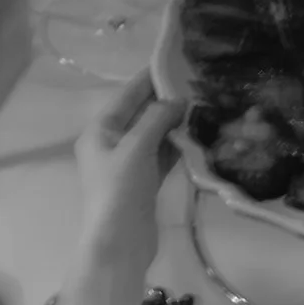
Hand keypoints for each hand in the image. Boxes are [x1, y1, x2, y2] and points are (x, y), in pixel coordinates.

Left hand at [73, 75, 185, 273]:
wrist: (119, 242)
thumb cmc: (120, 190)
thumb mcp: (136, 148)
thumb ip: (156, 120)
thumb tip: (177, 100)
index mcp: (99, 131)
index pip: (126, 96)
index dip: (148, 79)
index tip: (173, 62)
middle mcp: (111, 143)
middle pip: (140, 114)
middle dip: (166, 99)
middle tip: (198, 83)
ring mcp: (127, 163)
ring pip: (153, 134)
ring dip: (174, 122)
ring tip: (204, 104)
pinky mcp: (143, 181)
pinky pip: (161, 154)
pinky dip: (177, 144)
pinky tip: (197, 134)